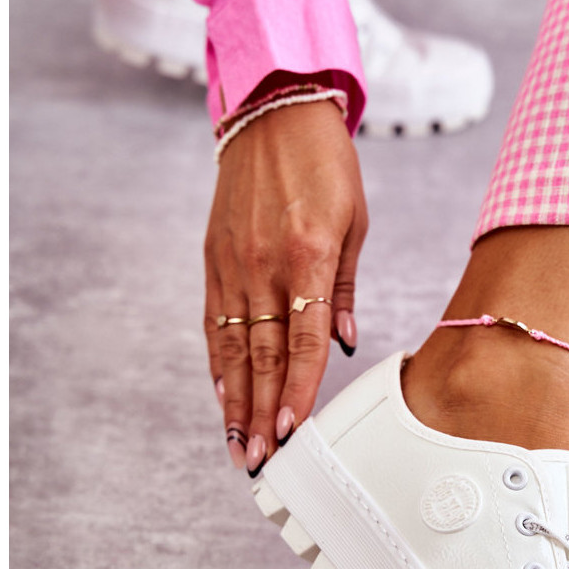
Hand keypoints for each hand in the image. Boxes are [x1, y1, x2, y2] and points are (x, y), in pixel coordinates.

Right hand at [204, 100, 368, 475]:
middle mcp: (265, 263)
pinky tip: (221, 395)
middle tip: (260, 457)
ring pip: (233, 347)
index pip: (304, 337)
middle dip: (261, 411)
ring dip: (235, 400)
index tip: (293, 429)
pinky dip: (218, 363)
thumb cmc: (326, 165)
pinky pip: (215, 322)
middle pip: (264, 353)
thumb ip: (346, 288)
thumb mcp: (355, 222)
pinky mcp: (213, 258)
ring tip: (237, 442)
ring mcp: (233, 262)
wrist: (273, 111)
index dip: (299, 387)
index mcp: (309, 254)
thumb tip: (344, 344)